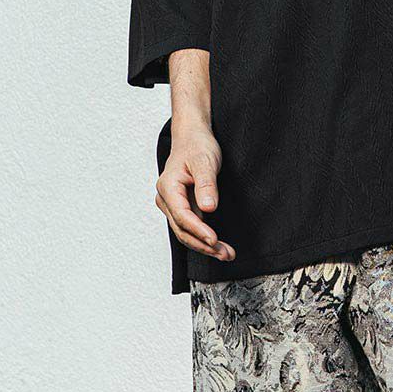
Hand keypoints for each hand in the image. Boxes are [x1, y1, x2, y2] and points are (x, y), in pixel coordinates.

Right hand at [157, 120, 235, 261]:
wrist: (192, 138)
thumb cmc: (197, 146)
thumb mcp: (205, 161)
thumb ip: (206, 185)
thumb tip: (208, 208)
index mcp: (168, 187)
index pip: (182, 216)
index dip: (198, 230)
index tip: (214, 240)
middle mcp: (166, 199)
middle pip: (182, 230)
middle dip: (203, 245)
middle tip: (225, 254)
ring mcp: (172, 205)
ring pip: (186, 233)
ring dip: (205, 245)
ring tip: (226, 254)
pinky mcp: (181, 208)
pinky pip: (190, 227)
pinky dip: (203, 237)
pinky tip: (218, 245)